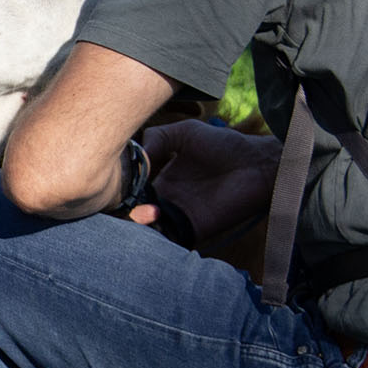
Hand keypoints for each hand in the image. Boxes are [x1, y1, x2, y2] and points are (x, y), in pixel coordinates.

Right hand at [131, 118, 280, 240]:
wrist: (257, 162)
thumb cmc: (224, 144)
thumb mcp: (184, 132)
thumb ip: (157, 138)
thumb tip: (136, 156)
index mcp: (163, 179)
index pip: (133, 189)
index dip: (121, 187)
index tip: (110, 179)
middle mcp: (167, 199)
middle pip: (135, 211)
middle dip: (122, 209)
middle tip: (117, 200)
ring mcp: (179, 215)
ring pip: (147, 227)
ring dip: (136, 221)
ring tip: (135, 208)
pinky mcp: (193, 228)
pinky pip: (168, 236)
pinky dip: (155, 230)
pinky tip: (149, 215)